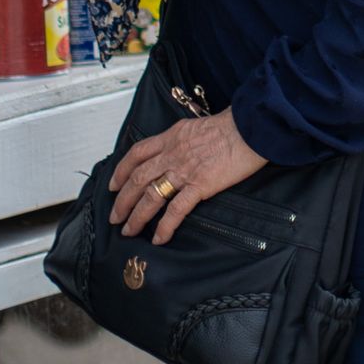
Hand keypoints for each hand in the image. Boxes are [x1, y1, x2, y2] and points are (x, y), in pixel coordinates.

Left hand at [110, 105, 265, 243]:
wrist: (250, 127)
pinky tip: (158, 237)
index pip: (137, 154)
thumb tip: (178, 148)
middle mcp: (172, 154)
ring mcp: (184, 171)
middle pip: (137, 179)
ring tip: (128, 230)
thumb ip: (182, 139)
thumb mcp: (197, 126)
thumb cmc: (231, 126)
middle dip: (122, 200)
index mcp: (171, 137)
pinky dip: (165, 225)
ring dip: (136, 216)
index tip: (113, 184)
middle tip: (115, 217)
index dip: (121, 170)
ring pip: (150, 196)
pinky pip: (176, 209)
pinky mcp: (200, 185)